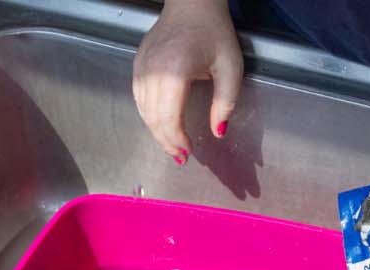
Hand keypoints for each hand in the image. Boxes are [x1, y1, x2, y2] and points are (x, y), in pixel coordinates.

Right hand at [133, 0, 241, 163]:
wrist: (192, 4)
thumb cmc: (214, 32)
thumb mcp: (231, 68)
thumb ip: (225, 103)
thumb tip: (218, 132)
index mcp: (176, 71)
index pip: (169, 117)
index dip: (177, 139)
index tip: (189, 151)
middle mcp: (153, 70)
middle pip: (153, 118)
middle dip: (166, 141)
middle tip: (180, 155)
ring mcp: (141, 67)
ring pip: (143, 110)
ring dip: (157, 131)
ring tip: (172, 144)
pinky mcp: (137, 64)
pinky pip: (138, 98)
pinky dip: (148, 115)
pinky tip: (160, 123)